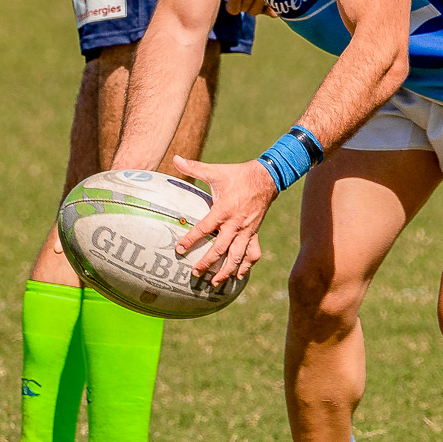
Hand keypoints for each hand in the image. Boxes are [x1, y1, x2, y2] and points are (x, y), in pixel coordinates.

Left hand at [171, 155, 275, 285]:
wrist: (267, 178)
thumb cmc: (238, 175)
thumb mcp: (216, 171)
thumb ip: (194, 167)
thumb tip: (175, 158)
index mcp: (224, 209)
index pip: (204, 229)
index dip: (191, 240)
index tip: (179, 249)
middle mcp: (235, 223)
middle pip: (220, 249)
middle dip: (207, 263)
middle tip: (195, 273)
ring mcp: (246, 230)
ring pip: (237, 256)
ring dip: (226, 271)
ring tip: (214, 283)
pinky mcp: (254, 233)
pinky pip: (252, 254)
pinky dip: (246, 267)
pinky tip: (238, 276)